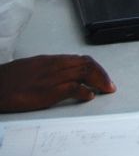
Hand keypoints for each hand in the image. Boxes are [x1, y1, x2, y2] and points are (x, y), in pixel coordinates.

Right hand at [0, 55, 114, 111]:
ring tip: (106, 90)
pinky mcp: (47, 91)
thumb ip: (51, 68)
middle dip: (102, 74)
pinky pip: (72, 88)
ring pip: (83, 73)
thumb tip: (66, 73)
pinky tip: (89, 96)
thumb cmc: (10, 79)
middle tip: (110, 86)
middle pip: (87, 64)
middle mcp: (54, 66)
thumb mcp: (34, 67)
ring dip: (99, 81)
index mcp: (51, 60)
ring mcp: (51, 78)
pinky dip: (84, 91)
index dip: (96, 67)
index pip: (81, 59)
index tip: (102, 76)